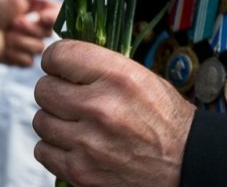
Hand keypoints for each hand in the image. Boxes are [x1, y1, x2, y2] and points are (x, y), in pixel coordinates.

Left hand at [0, 0, 61, 65]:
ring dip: (20, 40)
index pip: (57, 15)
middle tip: (15, 22)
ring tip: (6, 33)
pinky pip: (28, 61)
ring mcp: (27, 44)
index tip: (43, 17)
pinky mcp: (18, 59)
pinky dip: (15, 53)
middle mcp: (34, 27)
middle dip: (31, 28)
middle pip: (49, 33)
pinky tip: (5, 47)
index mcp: (37, 9)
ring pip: (39, 48)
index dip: (52, 17)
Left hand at [33, 40, 194, 186]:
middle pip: (43, 89)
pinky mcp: (81, 171)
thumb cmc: (165, 119)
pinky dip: (55, 147)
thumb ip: (101, 66)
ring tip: (76, 122)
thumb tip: (64, 58)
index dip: (55, 60)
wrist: (186, 162)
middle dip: (55, 90)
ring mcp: (88, 142)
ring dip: (55, 120)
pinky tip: (74, 143)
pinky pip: (43, 151)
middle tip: (70, 96)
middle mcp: (101, 107)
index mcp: (118, 76)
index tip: (60, 66)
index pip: (59, 55)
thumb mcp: (142, 77)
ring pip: (40, 120)